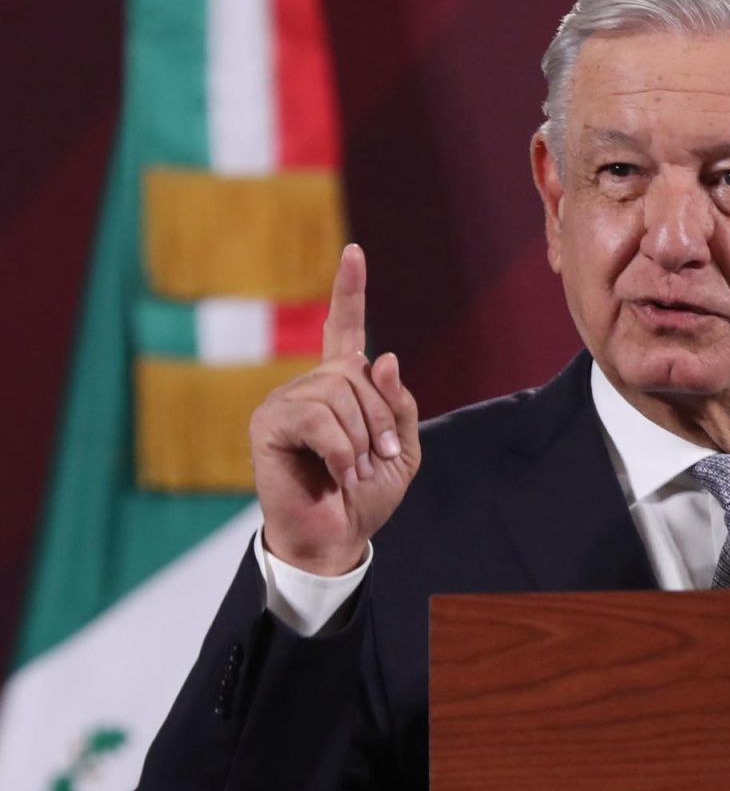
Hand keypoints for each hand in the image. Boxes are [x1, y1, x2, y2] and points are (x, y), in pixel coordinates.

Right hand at [251, 244, 420, 574]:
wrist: (336, 538)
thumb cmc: (366, 495)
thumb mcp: (401, 448)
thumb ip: (398, 405)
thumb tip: (383, 358)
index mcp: (340, 386)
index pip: (343, 328)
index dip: (349, 290)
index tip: (355, 252)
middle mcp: (309, 385)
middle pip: (357, 372)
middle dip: (379, 419)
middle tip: (375, 457)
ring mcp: (285, 401)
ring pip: (339, 394)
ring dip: (360, 439)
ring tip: (352, 469)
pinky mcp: (267, 424)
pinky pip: (318, 419)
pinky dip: (340, 449)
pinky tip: (336, 472)